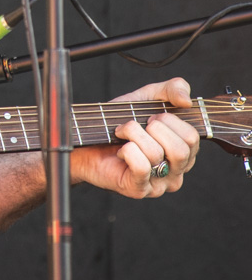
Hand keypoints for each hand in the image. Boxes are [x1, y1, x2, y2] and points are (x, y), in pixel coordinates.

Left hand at [70, 77, 199, 197]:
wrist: (87, 140)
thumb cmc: (119, 122)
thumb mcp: (147, 97)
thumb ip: (173, 89)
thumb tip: (187, 101)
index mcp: (184, 152)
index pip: (192, 137)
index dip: (169, 120)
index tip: (150, 117)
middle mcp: (177, 171)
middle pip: (181, 149)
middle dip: (153, 128)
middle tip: (136, 124)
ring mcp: (159, 184)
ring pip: (156, 154)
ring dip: (132, 135)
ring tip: (121, 134)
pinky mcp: (139, 189)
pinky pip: (141, 167)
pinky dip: (126, 150)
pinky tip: (119, 150)